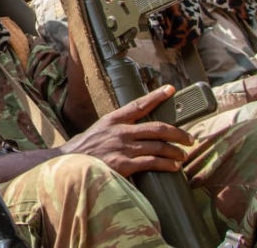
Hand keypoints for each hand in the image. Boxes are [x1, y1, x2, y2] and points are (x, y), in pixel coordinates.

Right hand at [59, 85, 192, 176]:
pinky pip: (151, 162)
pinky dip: (165, 164)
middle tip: (189, 138)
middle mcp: (120, 131)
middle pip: (156, 127)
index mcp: (113, 119)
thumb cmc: (83, 149)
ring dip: (175, 151)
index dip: (157, 96)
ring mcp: (122, 147)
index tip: (171, 89)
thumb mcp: (98, 130)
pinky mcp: (123, 164)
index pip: (139, 104)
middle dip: (177, 132)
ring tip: (184, 155)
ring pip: (157, 146)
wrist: (67, 165)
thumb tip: (134, 129)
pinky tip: (174, 167)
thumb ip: (116, 128)